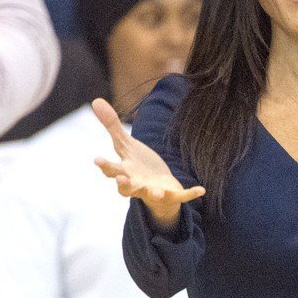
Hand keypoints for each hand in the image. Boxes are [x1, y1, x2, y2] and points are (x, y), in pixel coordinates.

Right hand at [92, 98, 204, 226]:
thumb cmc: (138, 166)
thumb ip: (112, 125)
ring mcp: (154, 192)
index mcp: (125, 171)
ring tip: (156, 192)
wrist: (157, 189)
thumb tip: (95, 100)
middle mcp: (137, 185)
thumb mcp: (125, 145)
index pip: (111, 170)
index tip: (97, 160)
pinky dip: (190, 194)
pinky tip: (202, 190)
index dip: (105, 166)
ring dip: (153, 194)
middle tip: (121, 180)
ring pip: (151, 195)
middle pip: (127, 188)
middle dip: (124, 185)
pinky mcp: (172, 195)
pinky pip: (181, 196)